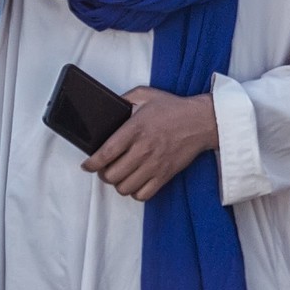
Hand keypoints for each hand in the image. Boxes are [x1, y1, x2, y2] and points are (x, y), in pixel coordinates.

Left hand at [85, 88, 215, 201]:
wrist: (202, 121)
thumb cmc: (173, 108)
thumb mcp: (145, 94)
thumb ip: (125, 99)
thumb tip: (109, 107)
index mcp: (135, 129)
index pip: (106, 153)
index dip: (91, 163)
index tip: (87, 165)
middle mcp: (143, 149)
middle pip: (112, 175)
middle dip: (103, 174)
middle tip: (104, 169)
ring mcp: (155, 164)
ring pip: (125, 187)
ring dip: (118, 184)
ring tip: (119, 176)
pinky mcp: (165, 175)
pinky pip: (144, 194)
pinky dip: (135, 192)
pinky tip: (135, 183)